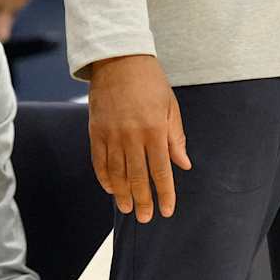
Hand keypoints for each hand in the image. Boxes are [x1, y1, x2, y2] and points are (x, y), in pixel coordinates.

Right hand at [87, 54, 189, 221]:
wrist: (119, 61)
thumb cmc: (150, 83)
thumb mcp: (170, 107)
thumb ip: (175, 138)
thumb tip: (184, 164)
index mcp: (155, 130)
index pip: (161, 170)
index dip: (165, 193)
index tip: (167, 210)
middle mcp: (132, 136)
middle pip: (137, 177)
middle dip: (143, 200)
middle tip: (146, 218)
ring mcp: (111, 135)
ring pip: (116, 174)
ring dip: (122, 194)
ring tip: (128, 209)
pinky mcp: (95, 132)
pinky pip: (99, 162)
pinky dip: (104, 178)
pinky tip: (110, 189)